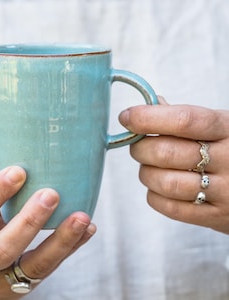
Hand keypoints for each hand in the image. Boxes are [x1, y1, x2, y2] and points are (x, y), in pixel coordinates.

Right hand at [0, 166, 95, 299]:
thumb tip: (21, 172)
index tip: (17, 171)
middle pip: (5, 249)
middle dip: (30, 221)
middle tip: (51, 195)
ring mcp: (3, 283)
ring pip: (35, 265)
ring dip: (62, 240)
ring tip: (82, 217)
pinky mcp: (24, 288)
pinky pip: (51, 268)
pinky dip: (72, 247)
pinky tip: (88, 229)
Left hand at [119, 97, 228, 233]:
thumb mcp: (218, 126)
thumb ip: (183, 116)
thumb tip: (150, 104)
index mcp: (227, 129)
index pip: (183, 120)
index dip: (147, 118)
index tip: (126, 117)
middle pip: (166, 153)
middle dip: (140, 148)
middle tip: (138, 146)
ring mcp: (224, 191)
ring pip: (165, 182)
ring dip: (146, 173)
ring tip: (150, 167)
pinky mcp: (215, 216)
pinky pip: (170, 207)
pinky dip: (154, 195)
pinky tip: (159, 187)